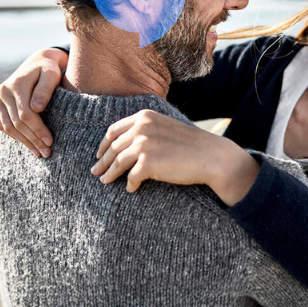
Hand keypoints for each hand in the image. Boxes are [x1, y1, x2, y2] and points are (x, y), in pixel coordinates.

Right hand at [0, 48, 67, 157]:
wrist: (37, 63)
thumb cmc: (48, 70)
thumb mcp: (52, 74)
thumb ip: (45, 89)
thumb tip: (37, 108)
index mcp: (16, 84)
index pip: (25, 114)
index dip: (37, 130)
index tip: (50, 142)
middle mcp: (2, 91)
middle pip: (16, 123)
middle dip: (32, 139)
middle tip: (46, 153)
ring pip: (8, 127)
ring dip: (24, 142)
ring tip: (39, 153)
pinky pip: (3, 125)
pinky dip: (15, 136)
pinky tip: (29, 144)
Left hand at [91, 110, 258, 204]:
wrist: (210, 156)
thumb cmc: (191, 144)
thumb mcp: (166, 127)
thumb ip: (147, 130)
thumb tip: (126, 145)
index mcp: (144, 117)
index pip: (114, 130)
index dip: (104, 144)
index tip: (100, 154)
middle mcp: (141, 128)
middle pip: (113, 147)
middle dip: (102, 161)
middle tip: (96, 172)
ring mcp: (143, 145)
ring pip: (117, 162)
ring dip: (109, 174)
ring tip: (105, 181)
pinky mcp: (147, 163)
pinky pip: (131, 177)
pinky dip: (129, 184)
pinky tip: (130, 189)